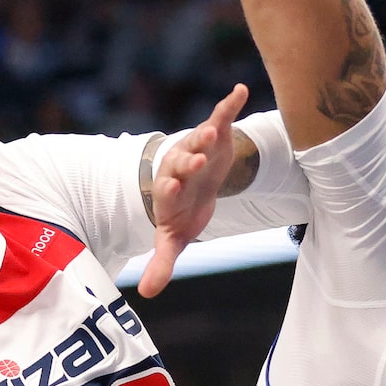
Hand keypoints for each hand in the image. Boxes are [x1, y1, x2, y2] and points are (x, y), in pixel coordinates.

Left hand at [138, 83, 248, 297]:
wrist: (194, 183)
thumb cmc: (184, 212)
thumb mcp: (175, 237)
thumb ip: (162, 261)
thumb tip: (146, 295)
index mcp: (169, 191)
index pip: (167, 189)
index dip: (169, 187)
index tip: (171, 186)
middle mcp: (180, 166)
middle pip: (181, 162)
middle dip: (188, 161)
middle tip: (196, 159)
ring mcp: (197, 148)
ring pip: (198, 139)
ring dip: (205, 134)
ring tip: (213, 129)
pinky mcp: (215, 135)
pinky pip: (221, 117)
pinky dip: (229, 104)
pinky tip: (240, 90)